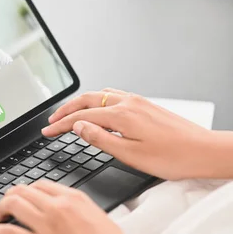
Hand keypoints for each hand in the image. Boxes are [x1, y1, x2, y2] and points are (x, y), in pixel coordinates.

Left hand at [0, 180, 120, 233]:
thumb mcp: (96, 217)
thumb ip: (75, 207)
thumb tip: (56, 205)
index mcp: (74, 199)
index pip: (40, 185)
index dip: (27, 190)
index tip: (22, 197)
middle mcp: (58, 208)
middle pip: (23, 190)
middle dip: (10, 196)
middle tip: (6, 206)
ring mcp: (47, 225)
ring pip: (13, 204)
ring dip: (2, 208)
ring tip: (1, 216)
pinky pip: (10, 232)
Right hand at [42, 88, 213, 179]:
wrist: (205, 150)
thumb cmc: (173, 157)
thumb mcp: (131, 155)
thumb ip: (101, 139)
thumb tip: (78, 128)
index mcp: (121, 115)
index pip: (80, 117)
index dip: (60, 125)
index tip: (47, 130)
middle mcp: (127, 103)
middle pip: (86, 100)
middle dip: (65, 110)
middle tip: (51, 120)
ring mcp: (136, 101)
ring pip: (98, 95)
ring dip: (80, 102)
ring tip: (68, 113)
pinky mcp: (144, 104)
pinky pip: (112, 95)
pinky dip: (96, 100)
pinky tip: (97, 108)